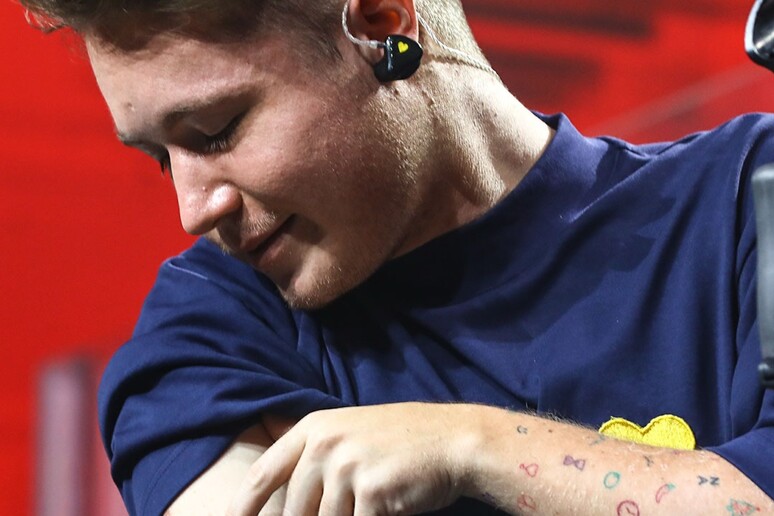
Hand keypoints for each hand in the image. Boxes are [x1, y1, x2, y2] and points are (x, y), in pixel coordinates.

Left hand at [227, 403, 478, 515]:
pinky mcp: (370, 492)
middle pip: (294, 510)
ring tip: (375, 500)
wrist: (454, 440)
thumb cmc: (404, 440)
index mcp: (314, 429)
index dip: (242, 507)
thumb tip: (286, 485)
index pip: (263, 474)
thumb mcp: (351, 431)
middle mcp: (324, 445)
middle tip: (347, 510)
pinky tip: (386, 509)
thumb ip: (315, 452)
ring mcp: (346, 467)